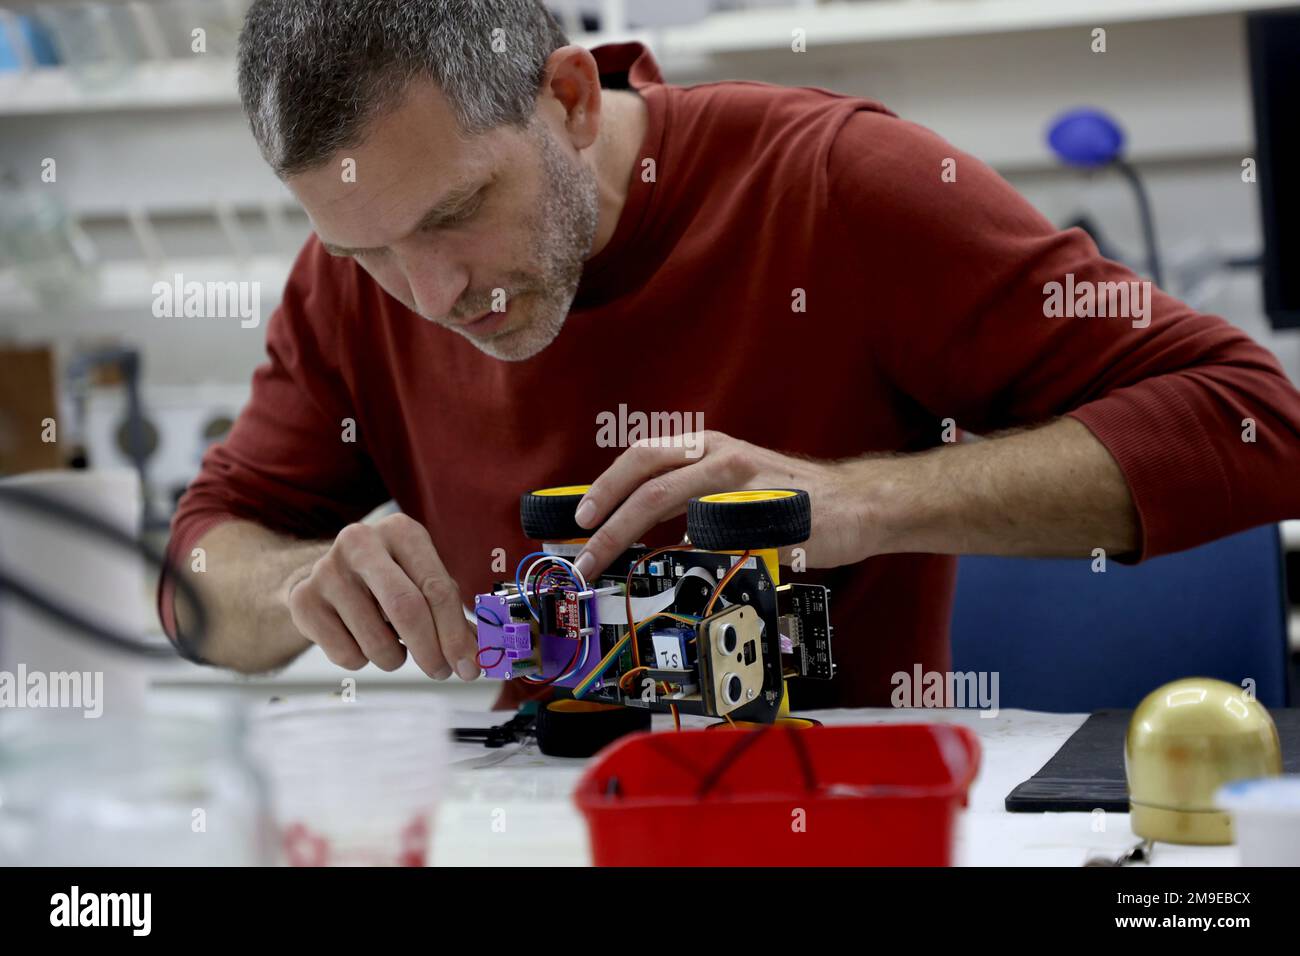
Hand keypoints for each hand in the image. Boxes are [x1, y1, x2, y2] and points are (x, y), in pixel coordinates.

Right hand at [285, 513, 478, 679]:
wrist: (324, 577)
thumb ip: (453, 616)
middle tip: (441, 670)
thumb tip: (481, 656)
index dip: (456, 633)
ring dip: (395, 659)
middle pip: (406, 608)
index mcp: (401, 532)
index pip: (437, 587)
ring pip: (376, 641)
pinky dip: (363, 661)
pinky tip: (360, 638)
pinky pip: (346, 654)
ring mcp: (327, 570)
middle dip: (431, 650)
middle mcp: (361, 542)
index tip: (468, 665)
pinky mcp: (304, 600)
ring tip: (393, 647)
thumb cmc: (387, 580)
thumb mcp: (422, 582)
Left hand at [571, 431, 877, 578]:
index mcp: (709, 449)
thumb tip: (646, 540)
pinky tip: (667, 573)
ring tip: (606, 562)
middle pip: (648, 479)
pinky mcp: (760, 514)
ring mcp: (742, 483)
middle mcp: (721, 456)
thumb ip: (692, 507)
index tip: (580, 516)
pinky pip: (710, 535)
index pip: (643, 458)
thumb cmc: (791, 501)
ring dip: (628, 534)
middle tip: (583, 547)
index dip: (606, 484)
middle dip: (607, 514)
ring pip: (670, 501)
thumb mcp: (733, 489)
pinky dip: (681, 554)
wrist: (856, 506)